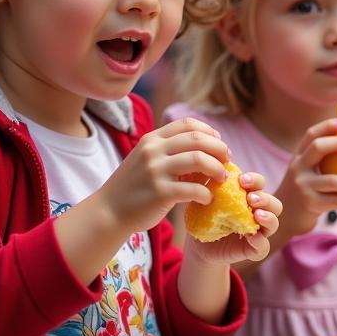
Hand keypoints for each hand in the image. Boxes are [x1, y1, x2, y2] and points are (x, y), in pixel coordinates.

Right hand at [98, 117, 231, 236]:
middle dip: (219, 148)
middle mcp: (153, 151)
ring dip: (218, 169)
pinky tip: (207, 199)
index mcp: (152, 139)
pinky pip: (194, 188)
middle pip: (198, 138)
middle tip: (227, 161)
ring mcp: (156, 171)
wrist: (109, 211)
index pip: (188, 124)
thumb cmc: (134, 187)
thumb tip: (210, 149)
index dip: (210, 132)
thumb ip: (171, 151)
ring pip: (199, 159)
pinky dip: (207, 193)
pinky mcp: (160, 193)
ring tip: (222, 179)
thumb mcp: (147, 160)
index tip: (219, 144)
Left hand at [182, 174, 280, 265]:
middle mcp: (257, 212)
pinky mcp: (253, 249)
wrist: (197, 244)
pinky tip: (252, 238)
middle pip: (274, 203)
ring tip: (257, 215)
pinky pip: (263, 247)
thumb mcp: (203, 199)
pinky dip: (261, 242)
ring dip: (269, 217)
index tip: (242, 179)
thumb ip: (208, 184)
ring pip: (274, 223)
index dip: (255, 180)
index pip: (260, 184)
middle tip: (250, 198)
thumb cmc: (202, 216)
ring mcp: (258, 231)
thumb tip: (207, 166)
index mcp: (248, 196)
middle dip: (264, 198)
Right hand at [274, 115, 336, 236]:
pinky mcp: (309, 203)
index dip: (327, 125)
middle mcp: (298, 168)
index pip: (311, 135)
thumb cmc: (303, 193)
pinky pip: (335, 201)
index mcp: (298, 157)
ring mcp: (302, 186)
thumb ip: (322, 162)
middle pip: (317, 148)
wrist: (283, 219)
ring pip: (331, 180)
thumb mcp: (306, 174)